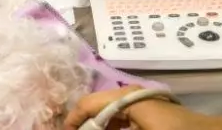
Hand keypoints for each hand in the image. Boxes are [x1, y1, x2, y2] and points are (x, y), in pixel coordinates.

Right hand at [64, 86, 206, 129]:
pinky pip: (123, 121)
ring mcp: (141, 104)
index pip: (88, 104)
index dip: (72, 121)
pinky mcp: (149, 115)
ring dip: (99, 128)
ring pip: (110, 116)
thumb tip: (88, 129)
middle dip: (86, 125)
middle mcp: (131, 95)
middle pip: (97, 109)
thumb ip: (108, 129)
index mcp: (126, 97)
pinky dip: (113, 129)